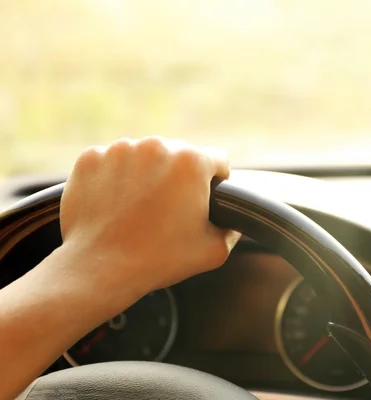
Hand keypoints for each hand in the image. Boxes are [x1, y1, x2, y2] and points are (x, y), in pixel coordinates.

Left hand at [59, 137, 240, 301]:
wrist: (99, 268)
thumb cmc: (160, 259)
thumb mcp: (215, 250)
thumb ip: (232, 228)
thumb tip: (233, 220)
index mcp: (192, 162)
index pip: (218, 160)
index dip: (216, 182)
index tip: (204, 200)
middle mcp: (157, 145)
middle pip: (180, 155)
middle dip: (179, 177)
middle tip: (169, 210)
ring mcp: (120, 149)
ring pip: (145, 156)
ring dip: (148, 174)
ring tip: (140, 209)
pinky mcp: (91, 158)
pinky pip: (113, 162)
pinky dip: (116, 178)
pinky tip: (116, 205)